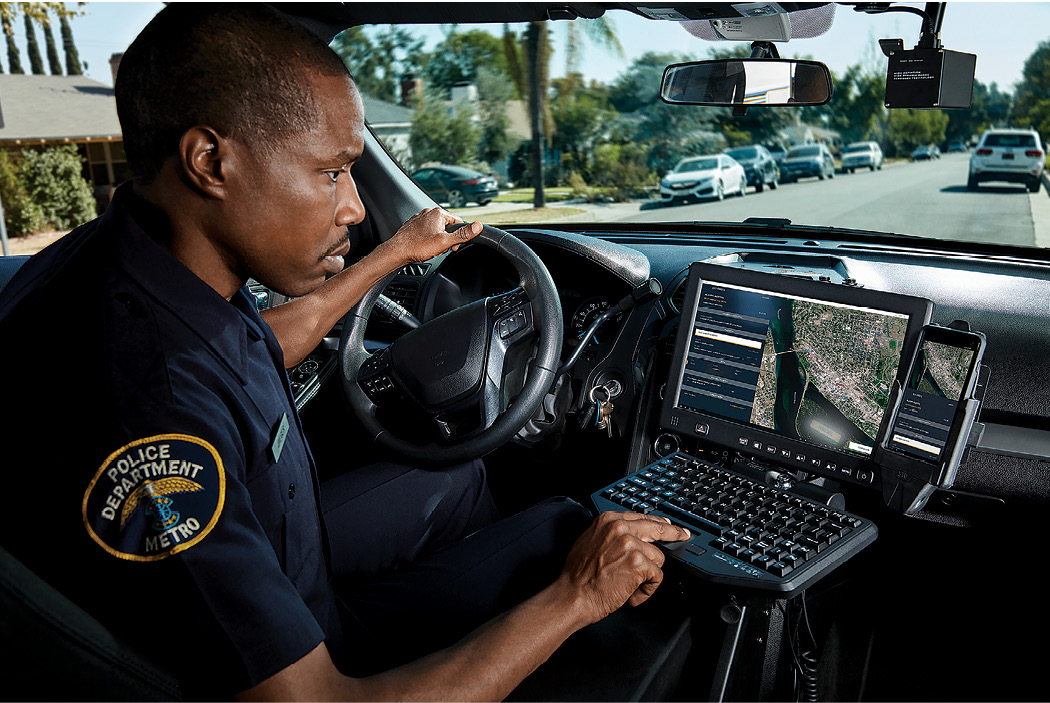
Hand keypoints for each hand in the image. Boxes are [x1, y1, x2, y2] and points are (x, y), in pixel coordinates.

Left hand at [380, 207, 482, 265]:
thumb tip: (478, 226)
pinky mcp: (413, 226)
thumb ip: (463, 234)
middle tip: (441, 249)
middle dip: (447, 239)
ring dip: (437, 241)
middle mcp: (428, 212)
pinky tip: (423, 247)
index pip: (458, 222)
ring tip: (430, 249)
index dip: (459, 236)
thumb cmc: (418, 246)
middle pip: (447, 226)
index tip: (453, 246)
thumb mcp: (445, 242)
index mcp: (438, 213)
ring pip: (436, 230)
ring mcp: (420, 218)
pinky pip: (426, 232)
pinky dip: (427, 240)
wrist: (397, 251)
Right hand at [558, 512, 690, 625]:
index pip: (640, 517)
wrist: (572, 595)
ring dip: (647, 576)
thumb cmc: (578, 576)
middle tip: (682, 535)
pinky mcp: (639, 563)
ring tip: (628, 586)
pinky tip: (631, 594)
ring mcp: (631, 544)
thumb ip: (610, 535)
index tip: (667, 524)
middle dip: (673, 533)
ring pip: (657, 558)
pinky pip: (657, 576)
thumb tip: (630, 537)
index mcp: (607, 520)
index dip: (656, 523)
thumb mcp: (589, 542)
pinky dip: (647, 590)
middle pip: (657, 528)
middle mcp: (620, 527)